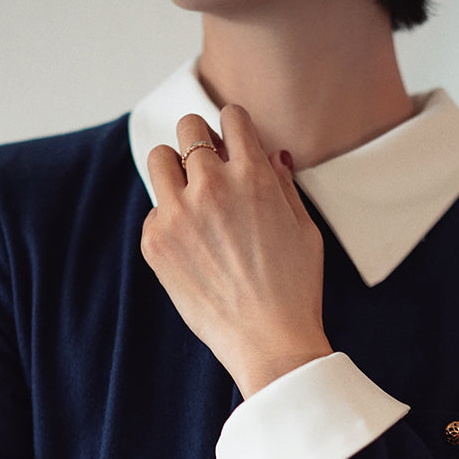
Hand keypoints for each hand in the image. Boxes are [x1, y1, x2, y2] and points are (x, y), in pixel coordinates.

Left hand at [141, 105, 331, 396]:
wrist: (268, 342)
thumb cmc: (294, 289)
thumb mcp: (304, 229)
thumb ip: (282, 185)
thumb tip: (271, 155)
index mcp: (252, 176)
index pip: (231, 116)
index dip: (235, 128)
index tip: (235, 144)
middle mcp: (210, 186)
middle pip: (188, 128)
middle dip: (200, 140)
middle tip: (210, 166)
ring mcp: (177, 215)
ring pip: (159, 159)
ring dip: (175, 169)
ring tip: (191, 196)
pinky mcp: (155, 243)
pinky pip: (154, 211)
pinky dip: (168, 219)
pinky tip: (191, 245)